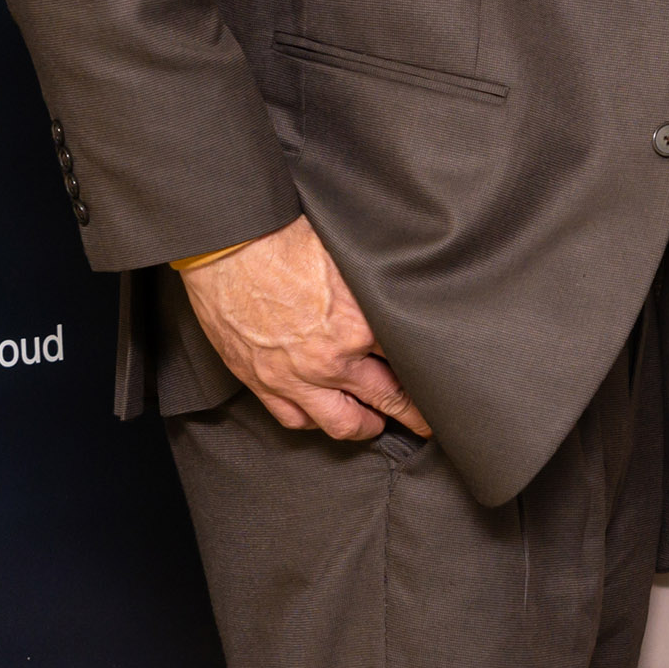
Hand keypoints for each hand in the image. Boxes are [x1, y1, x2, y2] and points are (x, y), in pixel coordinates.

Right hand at [179, 215, 428, 441]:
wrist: (229, 248)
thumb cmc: (285, 241)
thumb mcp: (348, 256)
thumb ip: (377, 284)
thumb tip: (401, 287)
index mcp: (359, 325)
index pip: (409, 360)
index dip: (427, 371)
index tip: (440, 378)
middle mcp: (331, 360)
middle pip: (387, 399)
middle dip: (413, 414)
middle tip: (426, 423)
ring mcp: (295, 377)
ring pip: (343, 422)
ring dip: (366, 426)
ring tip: (377, 424)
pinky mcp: (262, 382)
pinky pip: (295, 418)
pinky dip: (314, 422)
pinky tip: (325, 417)